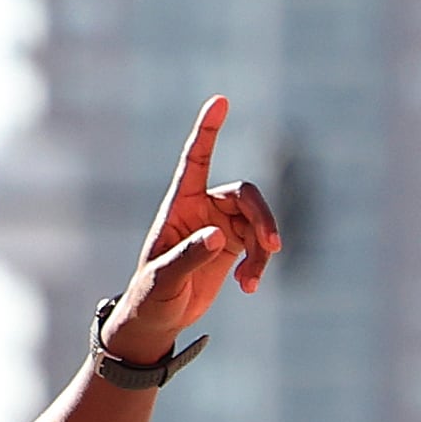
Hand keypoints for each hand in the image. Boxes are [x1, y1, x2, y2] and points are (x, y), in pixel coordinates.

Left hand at [105, 97, 279, 361]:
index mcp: (180, 206)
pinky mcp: (233, 246)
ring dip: (262, 250)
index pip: (195, 160)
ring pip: (258, 223)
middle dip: (262, 217)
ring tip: (251, 283)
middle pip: (245, 195)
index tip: (220, 101)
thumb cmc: (149, 298)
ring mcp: (221, 226)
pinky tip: (249, 287)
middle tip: (271, 246)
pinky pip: (259, 246)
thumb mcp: (163, 280)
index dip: (207, 130)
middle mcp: (203, 208)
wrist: (157, 321)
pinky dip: (259, 265)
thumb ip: (188, 256)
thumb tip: (218, 235)